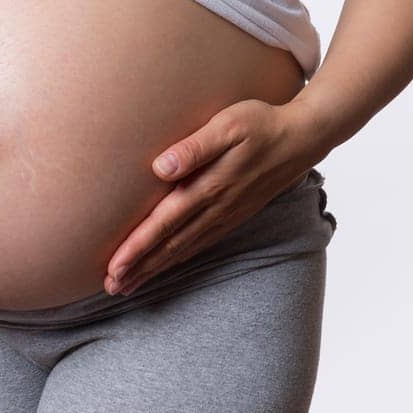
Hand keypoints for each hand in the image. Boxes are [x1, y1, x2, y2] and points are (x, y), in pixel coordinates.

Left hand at [104, 97, 322, 296]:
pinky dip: (179, 258)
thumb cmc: (260, 124)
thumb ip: (194, 147)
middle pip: (170, 244)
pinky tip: (167, 264)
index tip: (114, 267)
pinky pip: (201, 243)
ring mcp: (227, 215)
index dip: (137, 247)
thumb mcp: (227, 125)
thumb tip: (160, 167)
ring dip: (155, 267)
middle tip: (111, 288)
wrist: (301, 138)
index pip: (164, 223)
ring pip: (184, 248)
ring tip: (130, 284)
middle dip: (139, 267)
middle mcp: (216, 208)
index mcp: (209, 186)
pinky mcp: (235, 214)